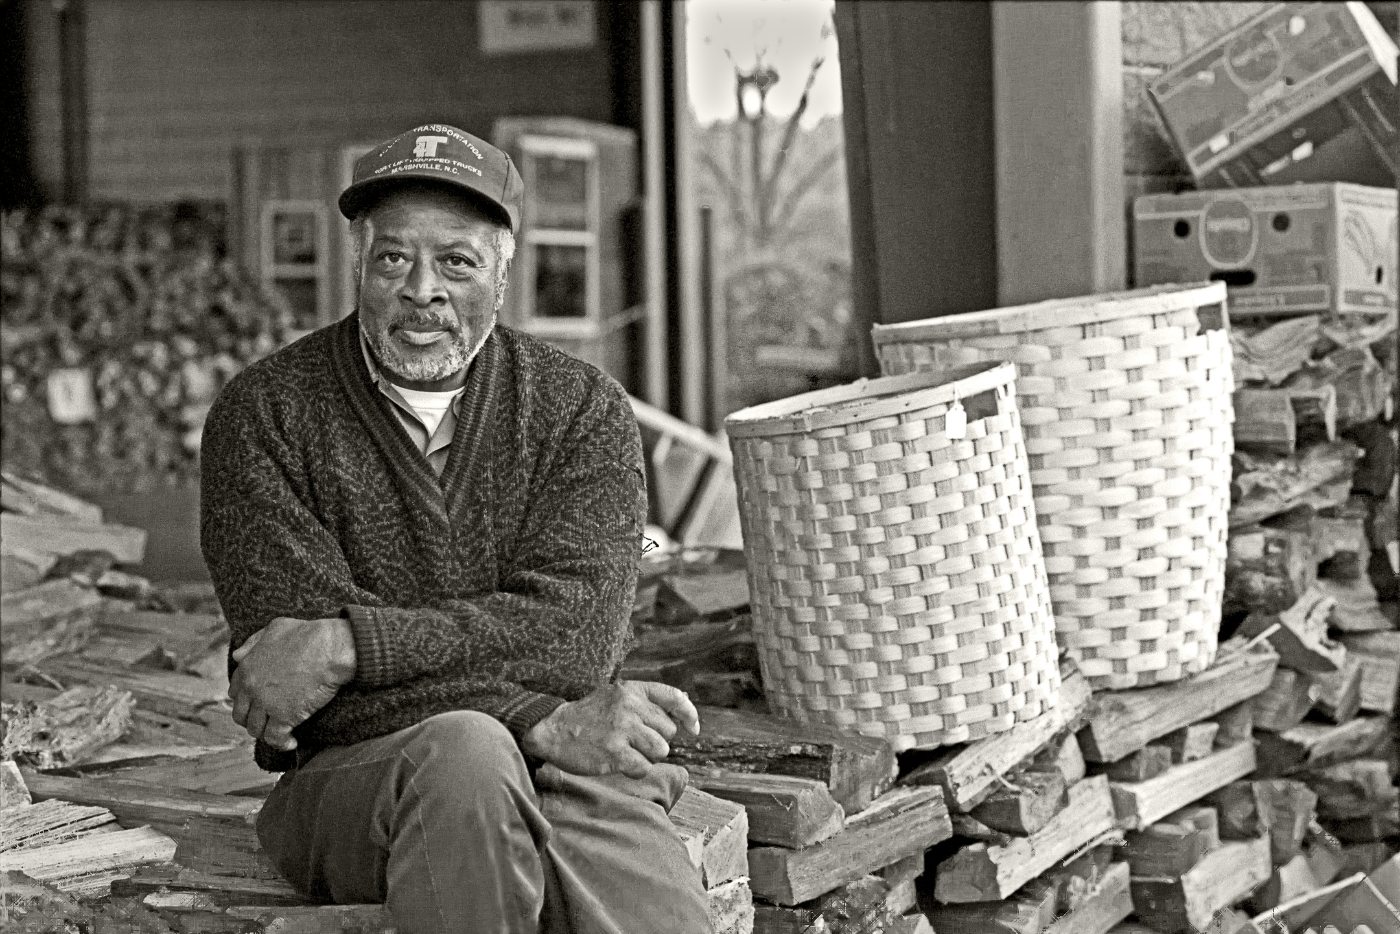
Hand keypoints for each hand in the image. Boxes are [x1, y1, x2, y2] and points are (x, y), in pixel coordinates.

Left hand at [229, 617, 355, 750]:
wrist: (329, 648)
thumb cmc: (308, 634)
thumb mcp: (276, 629)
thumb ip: (254, 642)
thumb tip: (237, 655)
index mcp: (247, 668)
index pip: (235, 693)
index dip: (246, 700)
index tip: (258, 704)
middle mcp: (251, 687)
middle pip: (241, 715)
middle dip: (252, 720)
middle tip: (268, 721)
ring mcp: (266, 703)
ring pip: (256, 729)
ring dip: (267, 733)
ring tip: (281, 733)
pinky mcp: (283, 716)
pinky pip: (275, 738)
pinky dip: (282, 744)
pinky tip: (292, 743)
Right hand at [521, 681, 699, 778]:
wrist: (553, 730)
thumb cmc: (589, 716)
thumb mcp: (616, 696)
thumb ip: (646, 700)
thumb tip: (685, 710)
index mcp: (631, 690)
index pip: (674, 698)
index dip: (689, 715)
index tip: (693, 730)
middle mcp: (629, 706)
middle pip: (668, 732)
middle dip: (655, 741)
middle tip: (631, 741)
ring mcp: (622, 729)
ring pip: (660, 751)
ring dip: (646, 757)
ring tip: (624, 751)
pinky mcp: (615, 752)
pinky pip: (644, 768)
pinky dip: (634, 770)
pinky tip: (618, 763)